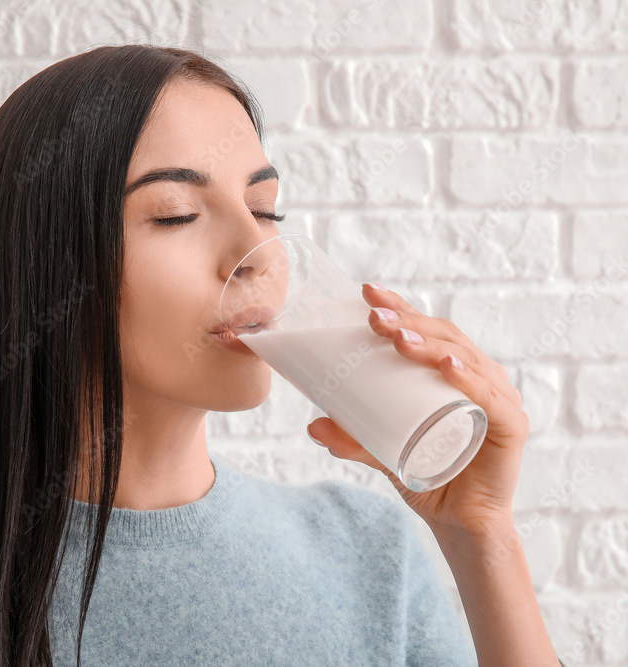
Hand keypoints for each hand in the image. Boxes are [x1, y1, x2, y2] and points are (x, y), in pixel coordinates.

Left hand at [306, 282, 529, 536]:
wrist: (459, 523)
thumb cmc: (426, 474)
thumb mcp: (381, 451)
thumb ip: (351, 440)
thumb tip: (312, 425)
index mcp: (451, 372)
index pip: (426, 329)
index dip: (401, 307)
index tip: (367, 294)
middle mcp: (479, 377)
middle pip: (445, 337)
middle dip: (409, 322)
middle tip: (373, 318)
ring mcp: (498, 400)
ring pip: (465, 360)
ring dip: (430, 344)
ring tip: (398, 338)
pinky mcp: (511, 428)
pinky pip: (491, 399)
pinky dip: (470, 381)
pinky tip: (448, 367)